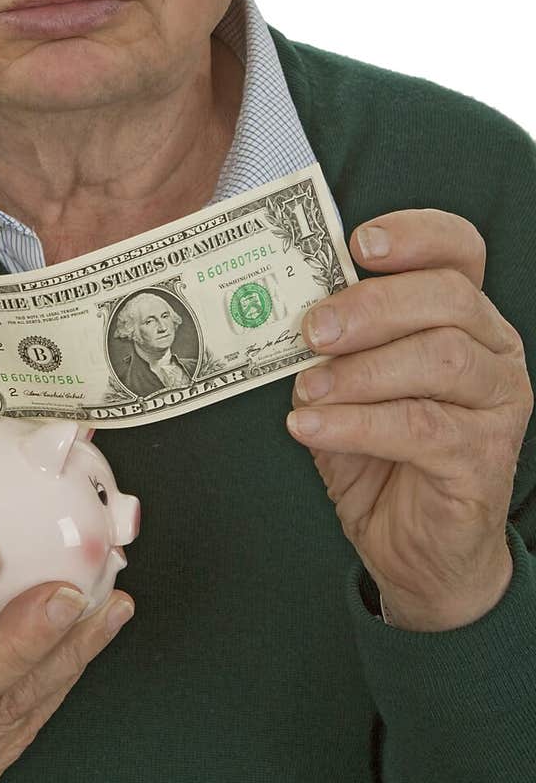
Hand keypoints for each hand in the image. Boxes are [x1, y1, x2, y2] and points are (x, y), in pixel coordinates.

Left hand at [286, 210, 532, 630]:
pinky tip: (309, 427)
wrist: (414, 548)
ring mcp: (499, 403)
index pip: (460, 250)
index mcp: (465, 315)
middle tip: (312, 329)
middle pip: (448, 298)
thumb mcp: (347, 384)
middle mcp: (494, 350)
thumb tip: (283, 309)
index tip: (358, 243)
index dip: (415, 234)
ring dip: (362, 370)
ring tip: (307, 389)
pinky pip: (421, 427)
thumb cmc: (380, 453)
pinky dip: (355, 423)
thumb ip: (331, 344)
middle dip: (372, 306)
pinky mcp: (485, 457)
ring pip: (442, 360)